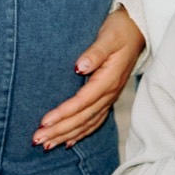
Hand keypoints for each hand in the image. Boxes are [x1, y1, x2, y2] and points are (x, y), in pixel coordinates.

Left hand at [34, 7, 144, 148]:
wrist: (137, 29)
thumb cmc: (120, 30)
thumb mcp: (108, 36)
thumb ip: (95, 52)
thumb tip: (79, 67)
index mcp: (108, 80)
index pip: (82, 102)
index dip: (63, 114)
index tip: (44, 122)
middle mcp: (109, 93)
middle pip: (82, 118)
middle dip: (59, 130)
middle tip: (37, 139)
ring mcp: (110, 97)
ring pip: (87, 123)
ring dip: (67, 135)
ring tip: (47, 145)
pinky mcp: (108, 97)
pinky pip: (94, 121)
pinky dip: (81, 133)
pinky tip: (68, 141)